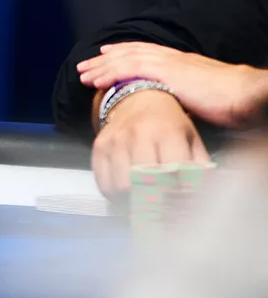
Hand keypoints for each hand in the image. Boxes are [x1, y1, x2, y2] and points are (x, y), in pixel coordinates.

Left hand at [79, 42, 267, 128]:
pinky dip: (111, 74)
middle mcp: (171, 58)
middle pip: (130, 53)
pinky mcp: (167, 73)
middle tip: (85, 66)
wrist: (245, 93)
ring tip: (83, 74)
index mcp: (179, 61)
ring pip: (125, 59)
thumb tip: (173, 106)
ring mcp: (168, 64)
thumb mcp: (201, 93)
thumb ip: (184, 94)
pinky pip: (131, 70)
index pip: (145, 52)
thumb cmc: (230, 99)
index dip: (123, 52)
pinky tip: (97, 82)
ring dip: (101, 67)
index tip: (105, 55)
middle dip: (104, 59)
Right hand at [91, 88, 207, 195]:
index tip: (180, 194)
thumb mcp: (190, 138)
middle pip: (145, 181)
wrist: (138, 98)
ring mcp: (116, 141)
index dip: (178, 189)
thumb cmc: (169, 122)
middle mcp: (138, 135)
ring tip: (142, 195)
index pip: (172, 173)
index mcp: (167, 132)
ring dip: (133, 196)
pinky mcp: (100, 147)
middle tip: (161, 198)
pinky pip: (104, 182)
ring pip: (122, 185)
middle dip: (155, 196)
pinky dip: (114, 193)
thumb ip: (198, 166)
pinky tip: (126, 190)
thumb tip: (196, 193)